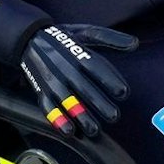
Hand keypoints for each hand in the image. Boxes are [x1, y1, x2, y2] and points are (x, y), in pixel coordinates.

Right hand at [20, 24, 137, 138]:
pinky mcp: (41, 90)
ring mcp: (53, 80)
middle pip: (84, 88)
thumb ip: (111, 38)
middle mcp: (66, 68)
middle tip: (114, 116)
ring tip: (94, 129)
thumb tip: (135, 43)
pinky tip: (69, 131)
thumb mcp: (87, 32)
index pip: (96, 67)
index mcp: (78, 53)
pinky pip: (48, 106)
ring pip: (67, 101)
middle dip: (99, 104)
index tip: (123, 93)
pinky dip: (57, 119)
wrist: (29, 38)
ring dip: (81, 116)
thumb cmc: (64, 37)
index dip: (110, 80)